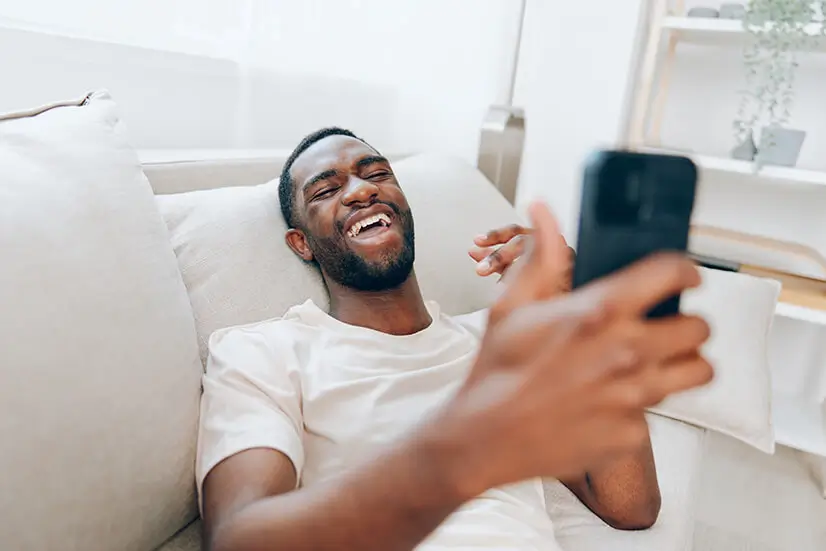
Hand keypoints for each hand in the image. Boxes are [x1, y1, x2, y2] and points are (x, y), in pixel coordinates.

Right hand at [440, 201, 711, 496]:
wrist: (485, 436)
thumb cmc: (497, 371)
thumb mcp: (512, 306)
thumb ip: (541, 257)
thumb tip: (543, 213)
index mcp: (599, 311)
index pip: (672, 273)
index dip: (686, 270)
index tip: (687, 276)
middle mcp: (627, 351)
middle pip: (700, 328)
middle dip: (688, 324)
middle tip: (670, 328)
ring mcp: (634, 396)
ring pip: (697, 372)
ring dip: (683, 364)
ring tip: (659, 364)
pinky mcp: (632, 433)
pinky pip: (657, 414)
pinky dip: (641, 408)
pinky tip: (612, 404)